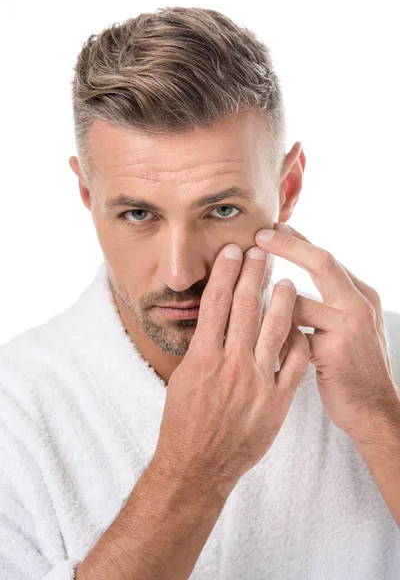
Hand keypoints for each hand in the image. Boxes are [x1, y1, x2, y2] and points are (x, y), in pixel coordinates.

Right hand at [152, 242, 309, 497]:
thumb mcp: (183, 377)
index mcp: (203, 357)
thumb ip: (203, 347)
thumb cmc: (184, 422)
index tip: (233, 251)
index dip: (225, 272)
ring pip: (275, 329)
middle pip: (245, 308)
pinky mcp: (276, 401)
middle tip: (260, 251)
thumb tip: (215, 318)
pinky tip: (299, 323)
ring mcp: (257, 383)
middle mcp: (231, 365)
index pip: (215, 302)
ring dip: (281, 300)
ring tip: (285, 279)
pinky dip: (297, 340)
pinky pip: (293, 363)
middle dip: (253, 274)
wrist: (197, 466)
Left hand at [255, 222, 399, 439]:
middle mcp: (359, 304)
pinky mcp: (335, 352)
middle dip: (288, 246)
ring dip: (271, 302)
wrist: (374, 410)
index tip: (272, 228)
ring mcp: (349, 327)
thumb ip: (328, 304)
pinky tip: (260, 340)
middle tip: (259, 236)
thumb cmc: (353, 367)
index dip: (297, 241)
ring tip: (247, 297)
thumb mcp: (350, 328)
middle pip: (321, 262)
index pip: (326, 257)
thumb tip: (289, 285)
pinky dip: (275, 334)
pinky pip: (293, 334)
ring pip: (297, 302)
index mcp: (361, 294)